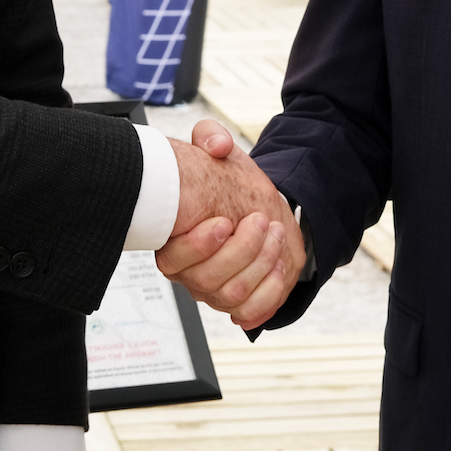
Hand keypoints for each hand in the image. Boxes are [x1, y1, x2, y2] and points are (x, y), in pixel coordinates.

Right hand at [154, 119, 304, 329]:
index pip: (174, 259)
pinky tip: (278, 264)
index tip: (225, 221)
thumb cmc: (228, 181)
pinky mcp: (238, 302)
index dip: (201, 245)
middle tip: (261, 221)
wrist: (256, 204)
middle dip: (243, 249)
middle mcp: (188, 272)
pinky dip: (269, 292)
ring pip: (232, 294)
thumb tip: (217, 146)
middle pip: (208, 279)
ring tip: (275, 233)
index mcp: (173, 241)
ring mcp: (212, 291)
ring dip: (261, 263)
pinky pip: (250, 313)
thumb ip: (210, 137)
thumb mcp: (218, 152)